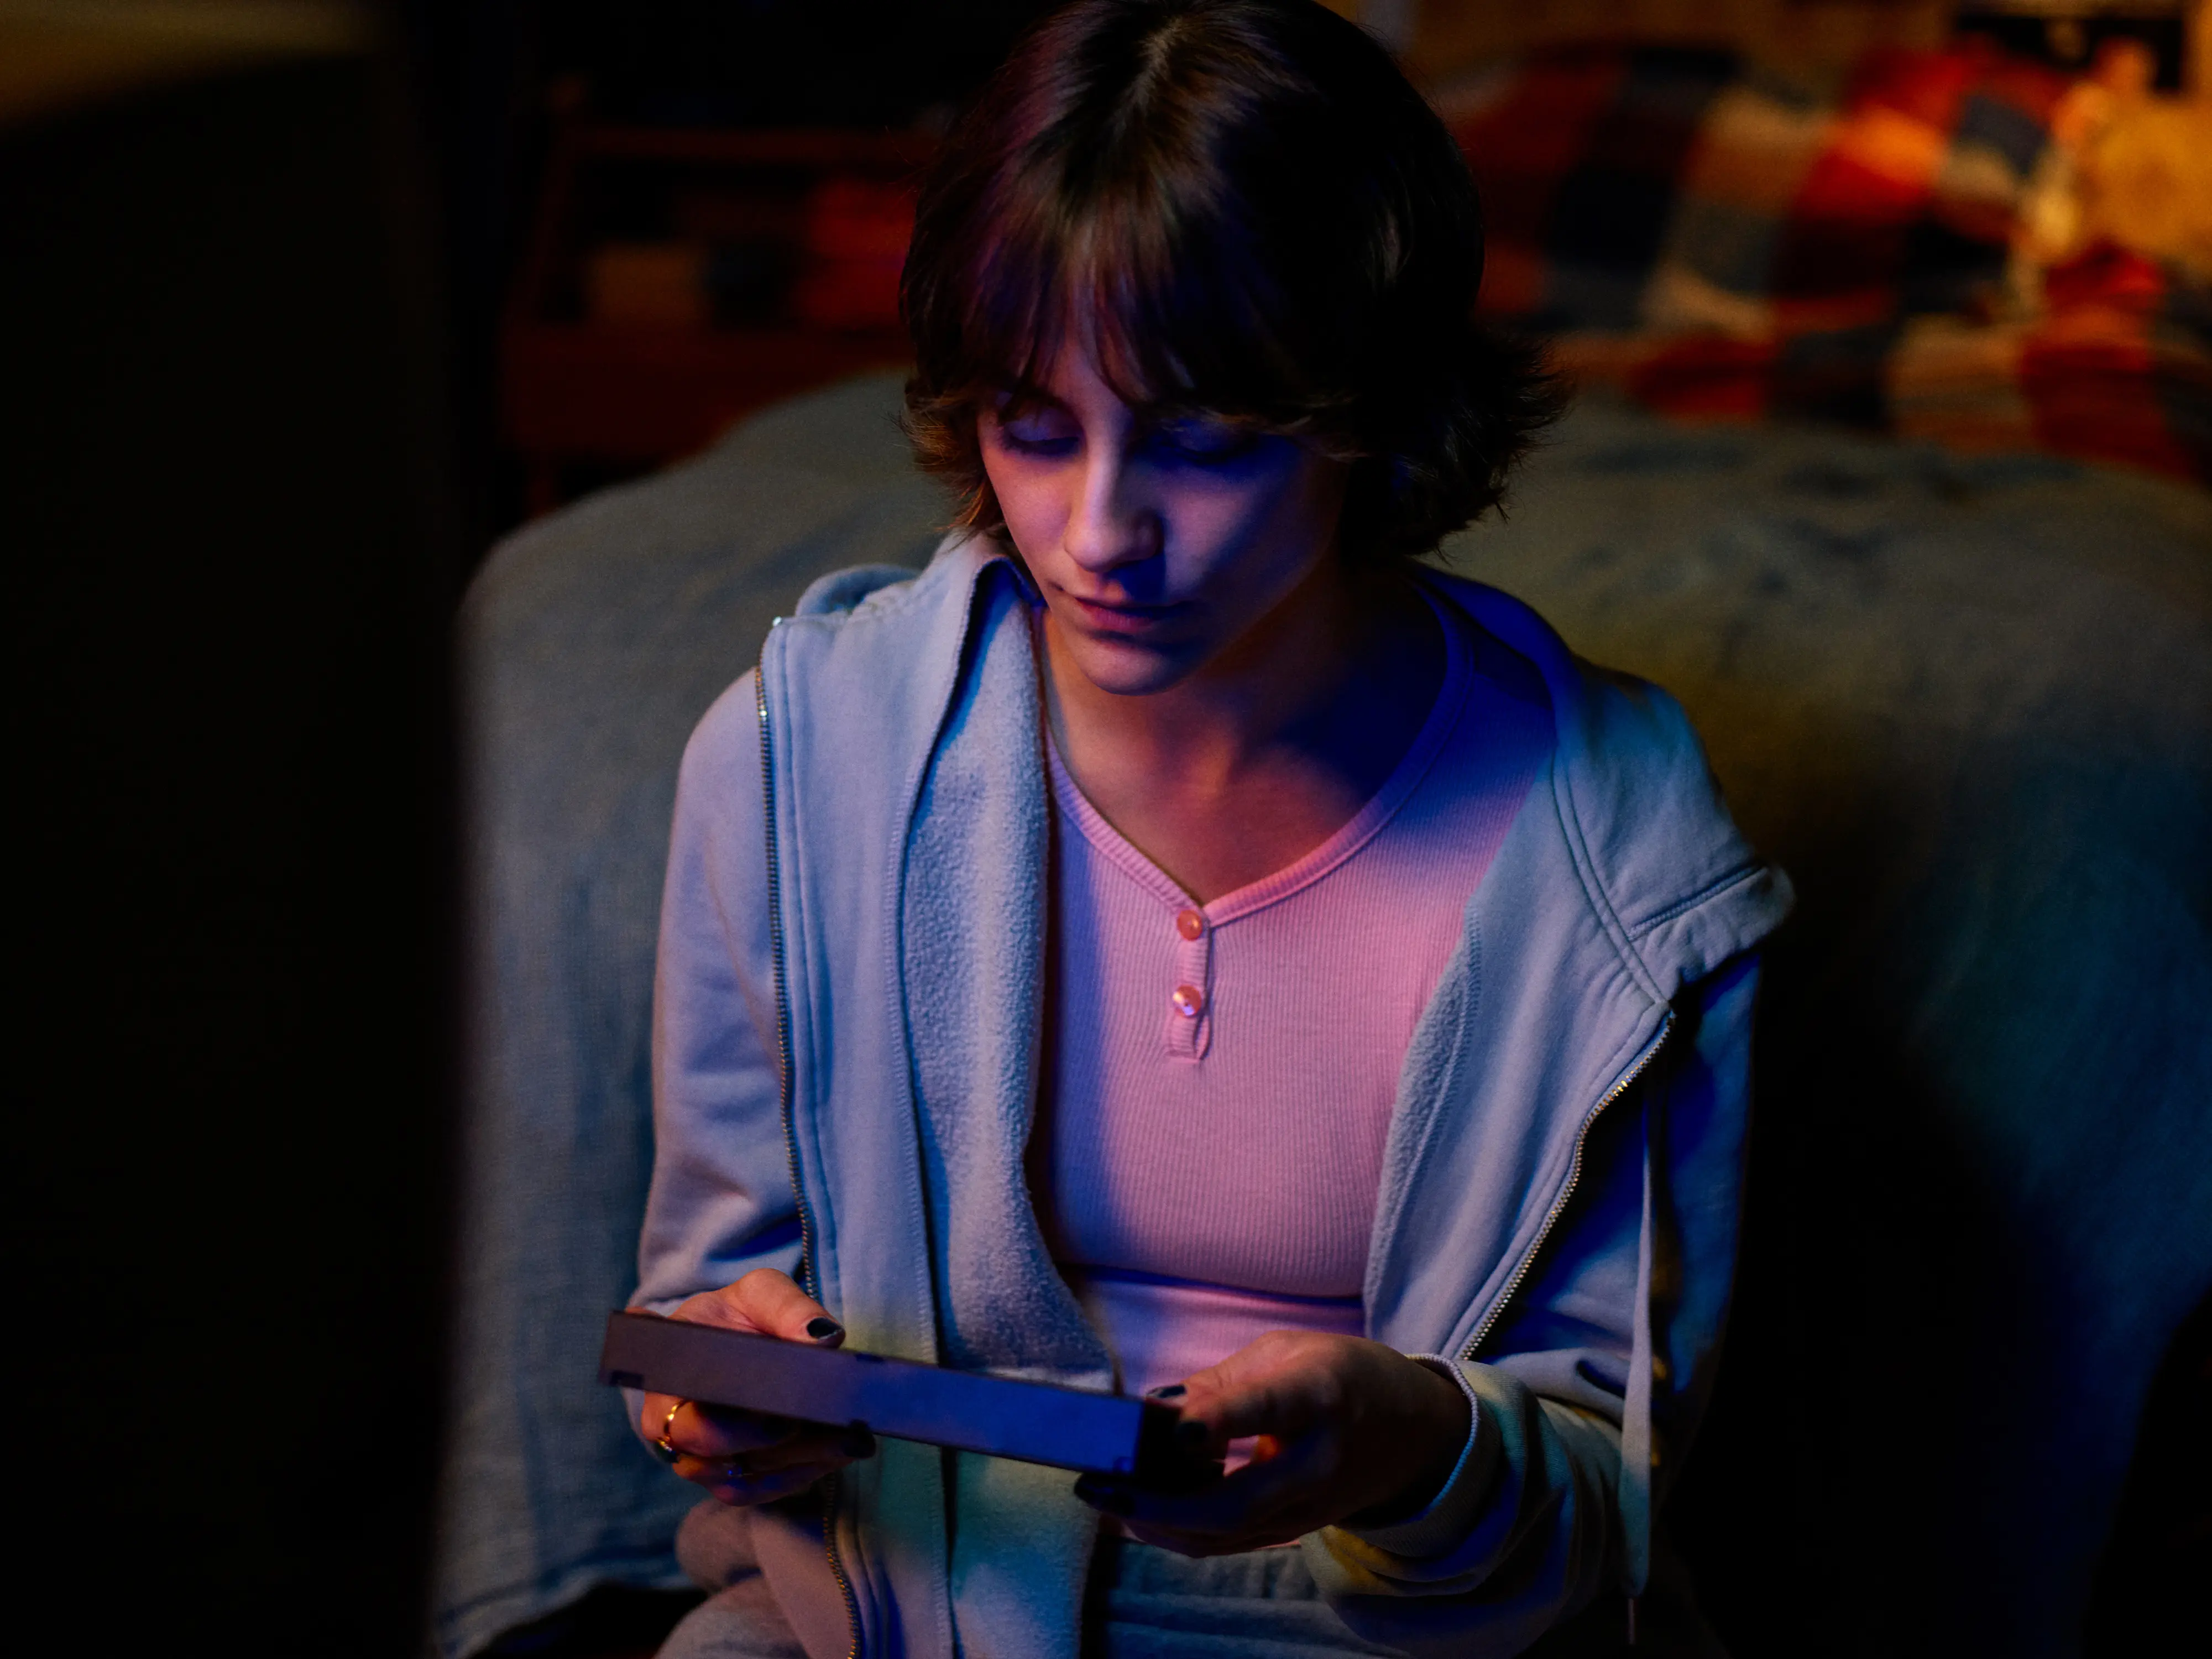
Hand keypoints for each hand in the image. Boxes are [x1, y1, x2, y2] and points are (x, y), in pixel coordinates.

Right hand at [636, 1268, 876, 1507]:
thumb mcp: (759, 1293)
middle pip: (712, 1453)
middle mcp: (672, 1428)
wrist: (737, 1342)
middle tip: (821, 1421)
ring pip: (743, 1477)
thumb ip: (786, 1307)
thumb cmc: (738, 1316)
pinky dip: (804, 1473)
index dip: (723, 1426)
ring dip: (800, 1460)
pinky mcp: (730, 1480)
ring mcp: (699, 1460)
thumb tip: (822, 1339)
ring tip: (852, 1438)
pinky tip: (842, 1452)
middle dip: (771, 1440)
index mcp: (665, 1379)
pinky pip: (763, 1490)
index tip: (777, 1414)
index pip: (678, 1416)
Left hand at [1075, 1331, 1470, 1555]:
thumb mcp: (1286, 1352)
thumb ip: (1220, 1383)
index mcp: (1319, 1395)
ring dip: (1158, 1523)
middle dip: (1158, 1501)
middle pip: (1234, 1501)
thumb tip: (1153, 1412)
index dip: (1219, 1421)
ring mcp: (1310, 1508)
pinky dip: (1180, 1530)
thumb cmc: (1342, 1376)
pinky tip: (1140, 1511)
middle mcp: (1317, 1462)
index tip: (1171, 1430)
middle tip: (1099, 1484)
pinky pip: (1231, 1541)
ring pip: (1225, 1533)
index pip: (1265, 1410)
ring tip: (1102, 1498)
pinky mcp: (1297, 1530)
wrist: (1413, 1433)